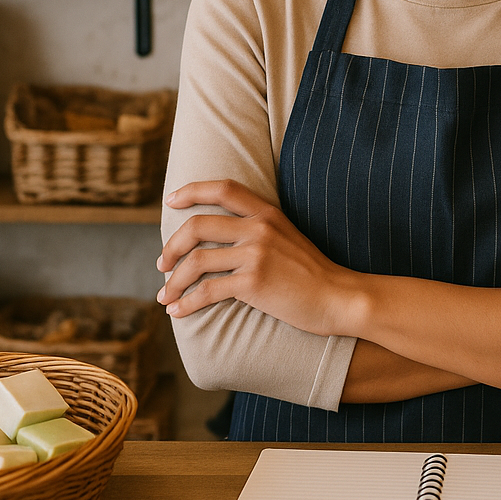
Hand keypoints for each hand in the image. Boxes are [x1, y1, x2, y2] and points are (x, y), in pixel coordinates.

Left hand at [156, 180, 355, 333]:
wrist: (337, 297)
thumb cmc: (311, 272)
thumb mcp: (287, 236)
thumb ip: (259, 229)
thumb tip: (222, 237)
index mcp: (267, 213)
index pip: (224, 188)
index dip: (193, 190)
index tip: (171, 200)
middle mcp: (259, 229)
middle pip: (197, 225)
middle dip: (172, 246)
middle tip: (162, 263)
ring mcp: (256, 255)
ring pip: (196, 262)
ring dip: (173, 281)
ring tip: (166, 295)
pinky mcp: (254, 283)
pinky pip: (207, 291)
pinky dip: (186, 303)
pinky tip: (178, 311)